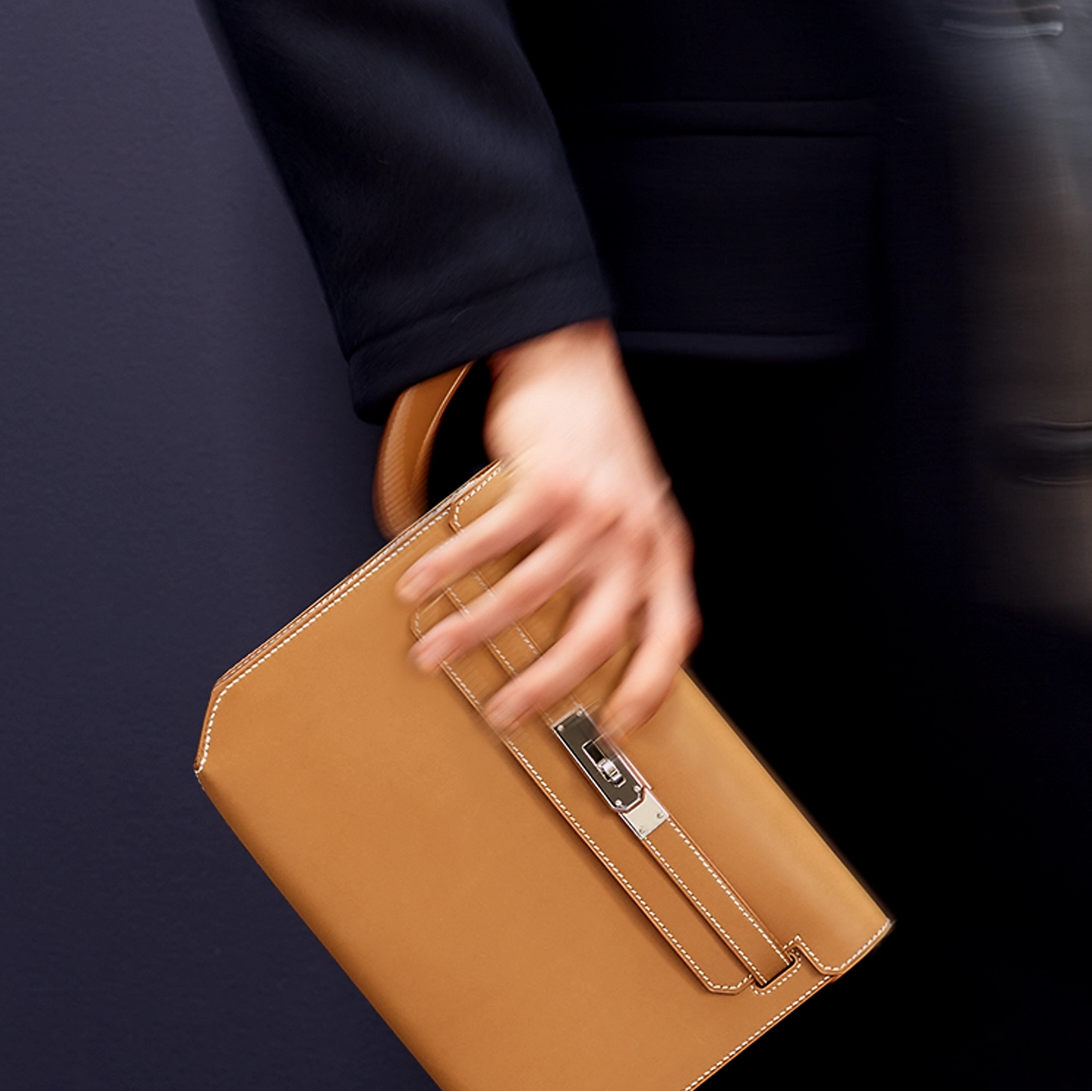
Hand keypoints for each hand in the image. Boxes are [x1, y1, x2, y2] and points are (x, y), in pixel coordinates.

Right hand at [396, 322, 698, 734]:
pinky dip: (446, 568)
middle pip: (594, 635)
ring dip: (472, 631)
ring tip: (433, 652)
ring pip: (527, 594)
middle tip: (503, 712)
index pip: (672, 635)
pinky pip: (489, 543)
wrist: (572, 366)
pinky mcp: (547, 485)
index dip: (650, 686)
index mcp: (663, 552)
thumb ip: (621, 570)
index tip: (617, 725)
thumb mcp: (632, 512)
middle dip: (543, 685)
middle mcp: (634, 537)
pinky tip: (418, 586)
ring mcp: (592, 511)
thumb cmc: (597, 448)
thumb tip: (575, 640)